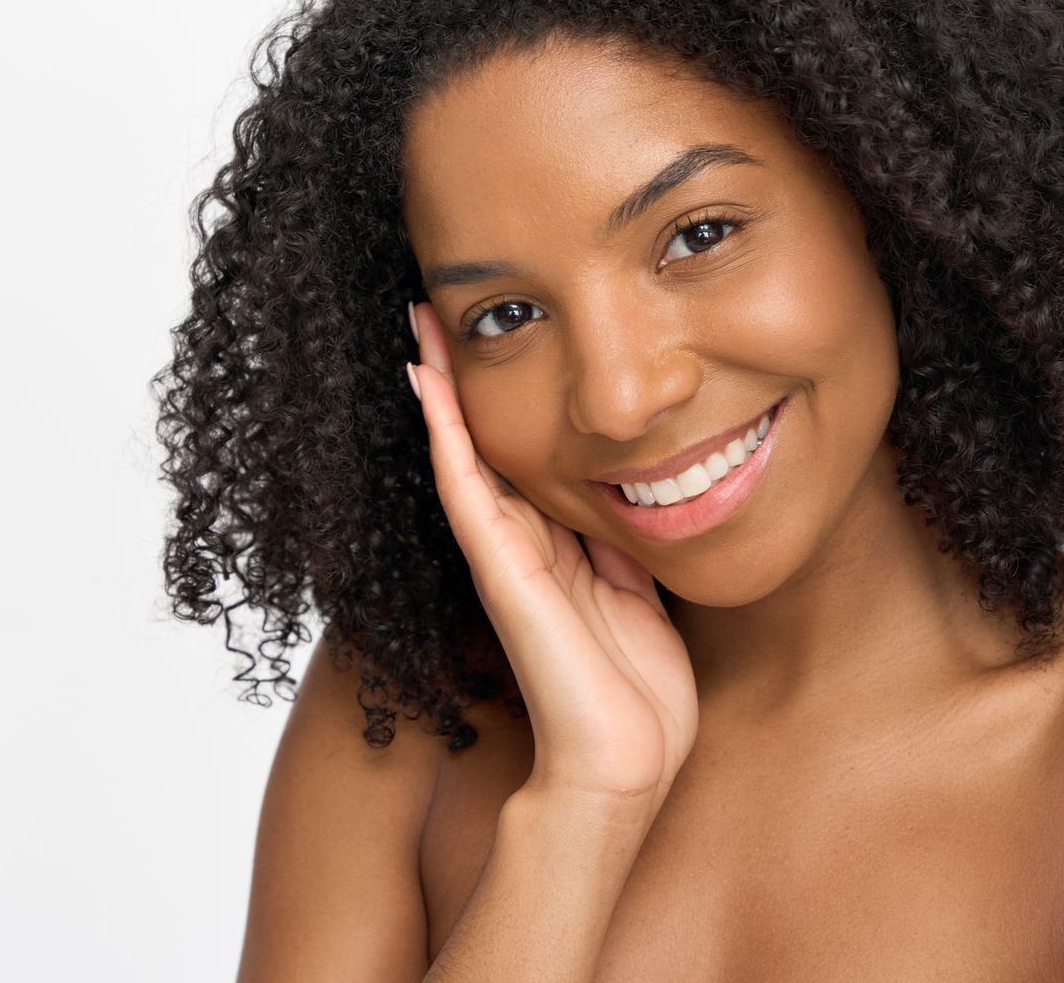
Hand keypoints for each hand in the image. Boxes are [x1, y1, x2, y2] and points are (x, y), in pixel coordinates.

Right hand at [406, 299, 698, 808]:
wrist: (626, 761)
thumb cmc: (640, 695)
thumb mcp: (643, 592)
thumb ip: (627, 546)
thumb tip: (639, 491)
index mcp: (558, 547)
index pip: (524, 453)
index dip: (507, 396)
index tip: (502, 334)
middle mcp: (522, 543)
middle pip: (483, 439)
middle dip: (463, 373)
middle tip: (439, 302)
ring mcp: (503, 554)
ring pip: (462, 450)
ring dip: (440, 383)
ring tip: (420, 319)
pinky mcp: (499, 567)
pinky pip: (463, 483)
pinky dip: (442, 428)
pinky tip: (424, 377)